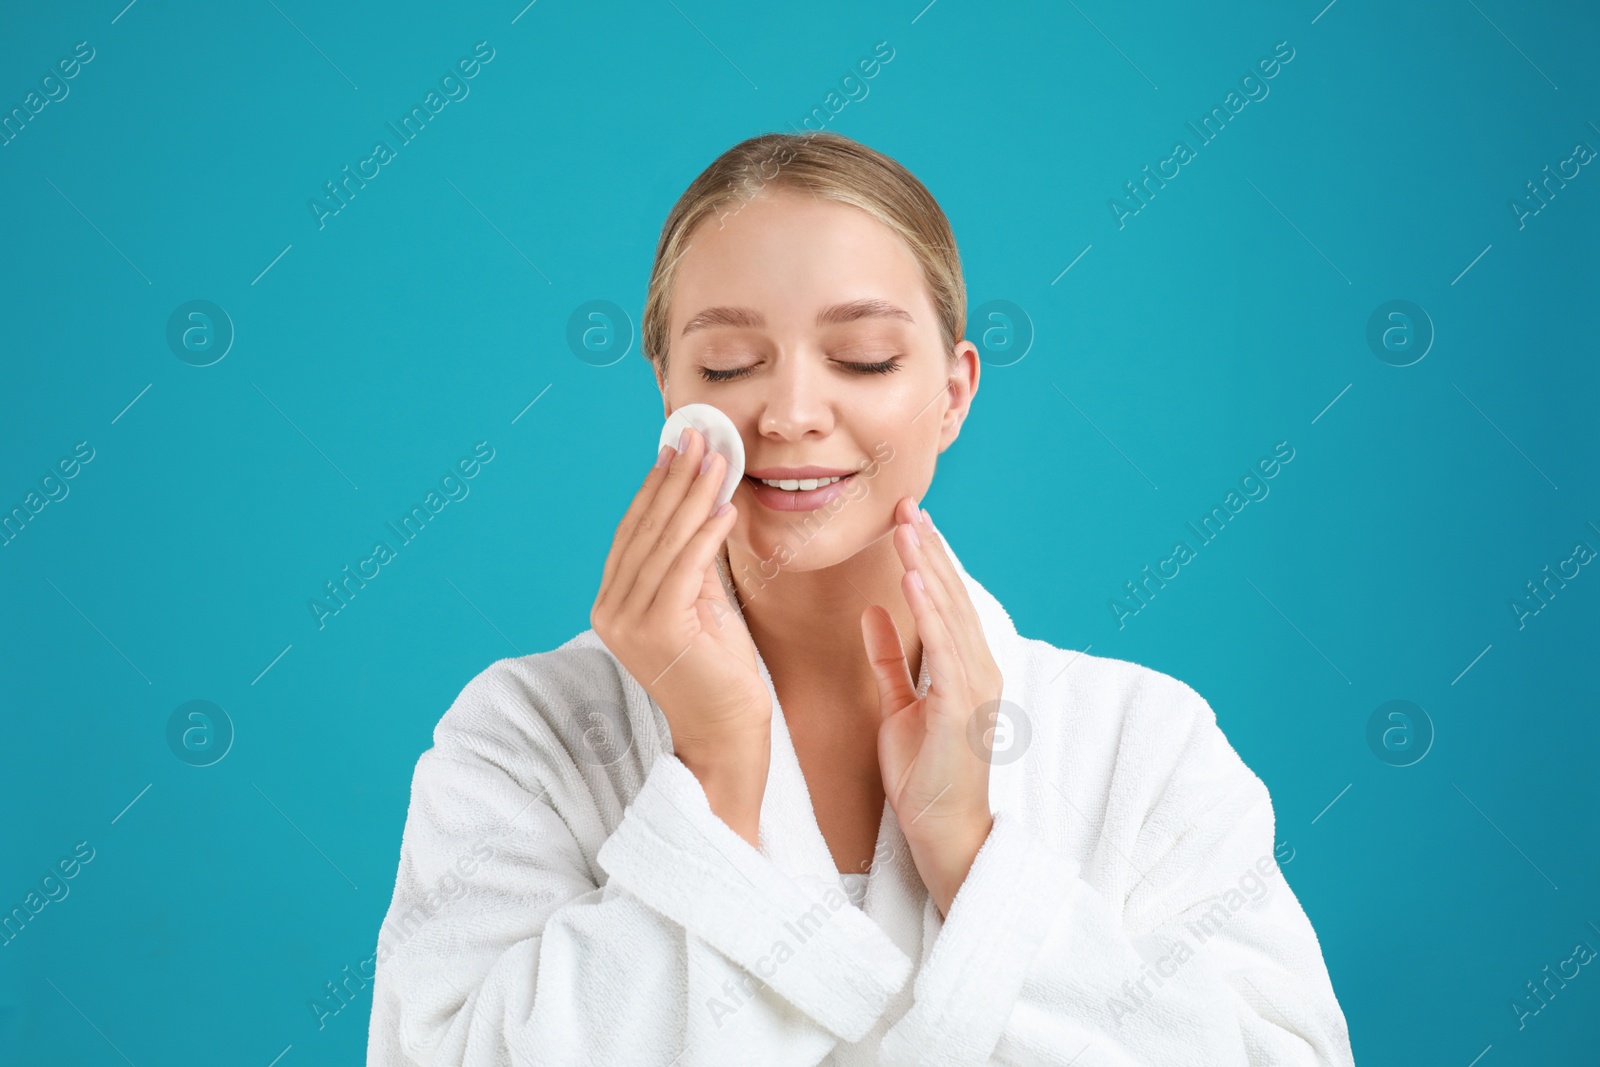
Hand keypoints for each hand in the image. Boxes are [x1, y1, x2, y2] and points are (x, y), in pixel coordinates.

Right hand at [591, 427, 771, 768]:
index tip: (679, 446)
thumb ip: (692, 561)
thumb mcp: (702, 604)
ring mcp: (629, 622)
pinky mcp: (658, 630)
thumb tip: (702, 502)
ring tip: (716, 457)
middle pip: (646, 529)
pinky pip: (685, 568)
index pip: (636, 532)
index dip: (657, 486)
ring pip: (665, 543)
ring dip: (693, 495)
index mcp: (613, 603)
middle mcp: (611, 611)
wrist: (726, 737)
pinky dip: (704, 533)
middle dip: (675, 478)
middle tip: (699, 435)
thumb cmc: (720, 673)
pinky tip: (724, 505)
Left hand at [860, 498, 1001, 916]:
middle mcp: (978, 668)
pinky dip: (931, 611)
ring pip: (951, 612)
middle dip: (929, 549)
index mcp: (965, 667)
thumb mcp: (899, 706)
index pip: (945, 601)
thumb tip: (874, 611)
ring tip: (909, 528)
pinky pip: (946, 648)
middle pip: (952, 596)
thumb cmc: (924, 773)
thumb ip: (890, 658)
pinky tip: (914, 579)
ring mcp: (975, 686)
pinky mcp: (961, 707)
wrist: (943, 830)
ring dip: (929, 566)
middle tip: (908, 505)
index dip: (928, 559)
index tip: (908, 522)